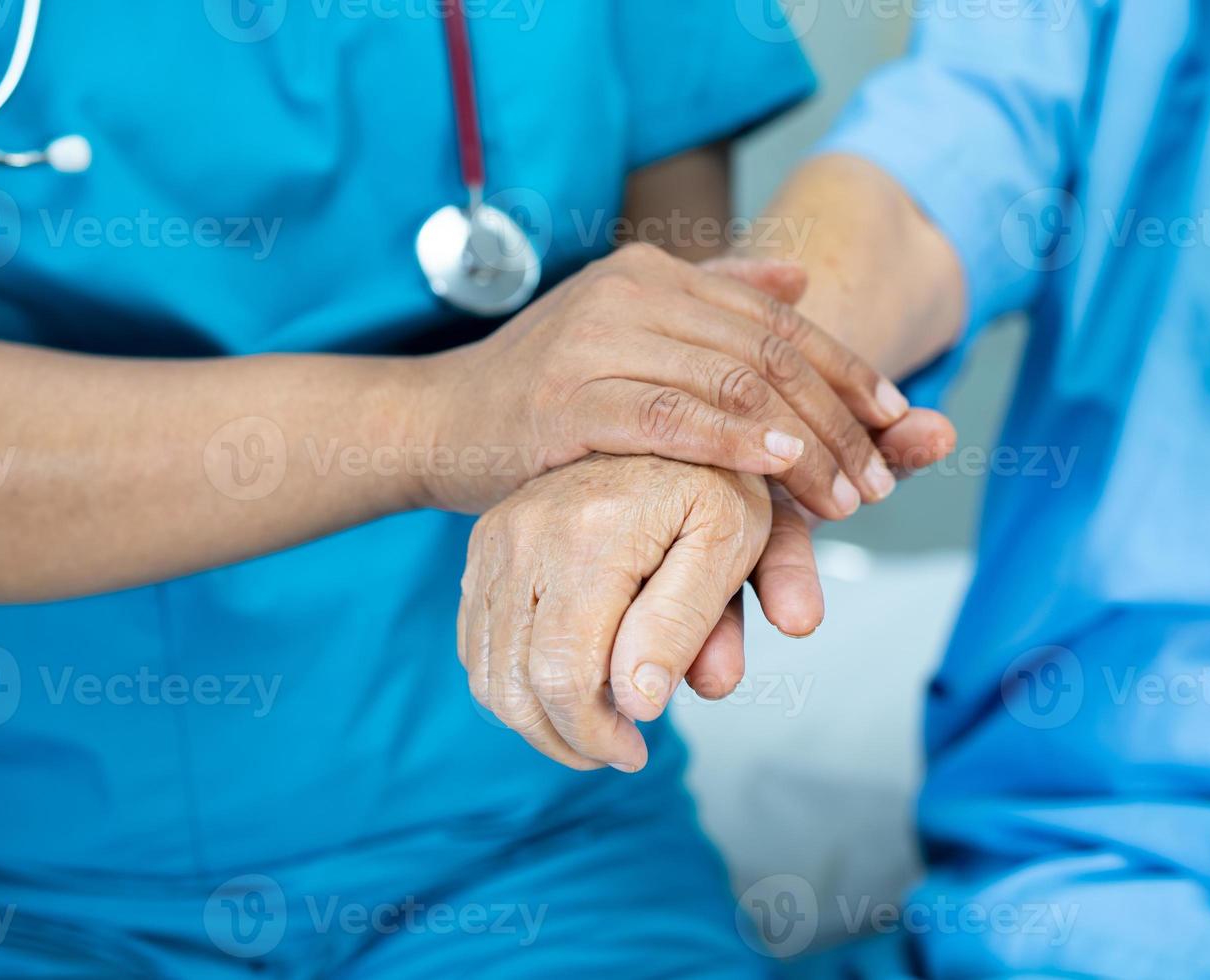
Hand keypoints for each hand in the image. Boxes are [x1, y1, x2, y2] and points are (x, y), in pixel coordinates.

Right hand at [420, 243, 909, 514]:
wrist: (438, 421)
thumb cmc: (539, 391)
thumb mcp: (624, 331)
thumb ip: (712, 299)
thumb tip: (799, 277)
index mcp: (652, 274)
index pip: (775, 317)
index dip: (846, 367)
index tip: (896, 417)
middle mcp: (629, 293)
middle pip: (766, 352)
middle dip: (837, 419)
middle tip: (882, 476)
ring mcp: (595, 342)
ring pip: (732, 385)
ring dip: (803, 445)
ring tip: (848, 494)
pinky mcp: (568, 401)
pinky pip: (671, 418)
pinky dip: (734, 443)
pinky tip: (778, 467)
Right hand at [458, 416, 957, 771]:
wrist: (674, 414)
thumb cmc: (718, 481)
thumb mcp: (732, 542)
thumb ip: (686, 622)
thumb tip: (636, 702)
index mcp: (590, 531)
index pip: (564, 676)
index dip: (595, 734)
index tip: (637, 749)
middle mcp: (525, 532)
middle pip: (514, 684)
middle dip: (564, 738)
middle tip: (617, 750)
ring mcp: (495, 537)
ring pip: (486, 671)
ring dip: (535, 719)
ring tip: (594, 726)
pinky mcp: (482, 545)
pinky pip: (476, 641)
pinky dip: (512, 681)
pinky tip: (563, 686)